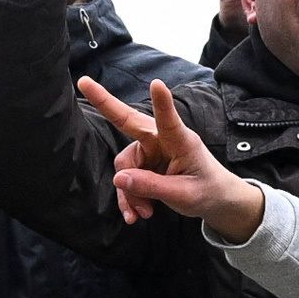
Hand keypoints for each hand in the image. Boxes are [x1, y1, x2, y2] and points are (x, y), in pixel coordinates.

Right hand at [85, 75, 262, 239]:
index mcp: (181, 142)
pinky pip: (127, 179)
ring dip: (129, 192)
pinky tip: (135, 215)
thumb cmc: (207, 191)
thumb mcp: (183, 195)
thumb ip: (152, 186)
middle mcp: (162, 140)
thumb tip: (118, 179)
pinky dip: (129, 198)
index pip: (169, 120)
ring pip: (125, 166)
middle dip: (105, 103)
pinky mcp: (144, 165)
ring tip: (143, 214)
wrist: (215, 201)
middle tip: (83, 82)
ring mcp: (151, 151)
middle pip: (129, 121)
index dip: (162, 103)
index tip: (157, 83)